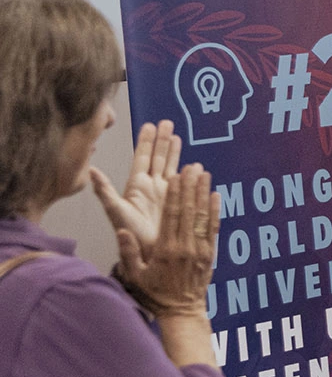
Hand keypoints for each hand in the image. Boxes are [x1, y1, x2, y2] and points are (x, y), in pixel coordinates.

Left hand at [90, 119, 180, 254]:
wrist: (146, 253)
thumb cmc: (129, 233)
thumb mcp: (115, 211)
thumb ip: (105, 190)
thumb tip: (91, 170)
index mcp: (136, 186)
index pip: (142, 158)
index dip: (146, 142)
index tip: (149, 125)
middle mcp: (151, 187)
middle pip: (158, 158)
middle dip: (162, 140)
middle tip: (166, 122)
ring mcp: (165, 194)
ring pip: (170, 167)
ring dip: (174, 152)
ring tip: (177, 135)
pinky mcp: (177, 202)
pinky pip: (184, 183)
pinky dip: (189, 172)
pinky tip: (194, 164)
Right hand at [117, 165, 220, 320]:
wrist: (182, 311)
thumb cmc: (155, 294)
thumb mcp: (136, 276)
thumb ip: (129, 253)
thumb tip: (122, 230)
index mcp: (166, 250)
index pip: (171, 216)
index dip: (174, 195)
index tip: (175, 177)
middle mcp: (185, 246)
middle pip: (189, 211)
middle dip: (190, 187)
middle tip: (192, 167)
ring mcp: (200, 249)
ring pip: (203, 216)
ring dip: (204, 193)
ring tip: (204, 173)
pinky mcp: (210, 253)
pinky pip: (214, 228)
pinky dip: (216, 210)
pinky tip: (216, 195)